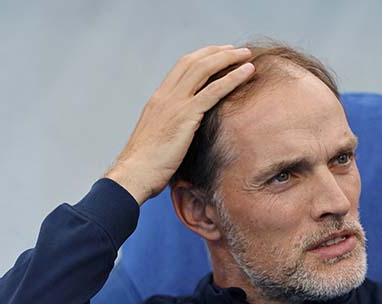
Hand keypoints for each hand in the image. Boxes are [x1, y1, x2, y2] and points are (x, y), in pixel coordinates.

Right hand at [105, 45, 254, 204]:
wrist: (134, 174)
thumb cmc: (145, 166)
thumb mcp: (159, 139)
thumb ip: (172, 128)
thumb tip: (185, 133)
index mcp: (158, 99)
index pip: (182, 67)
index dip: (202, 57)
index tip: (219, 54)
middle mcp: (165, 96)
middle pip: (194, 62)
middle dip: (218, 52)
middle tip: (237, 50)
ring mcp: (175, 104)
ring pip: (204, 70)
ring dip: (228, 59)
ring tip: (246, 55)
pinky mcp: (185, 116)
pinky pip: (213, 91)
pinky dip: (232, 78)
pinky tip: (247, 73)